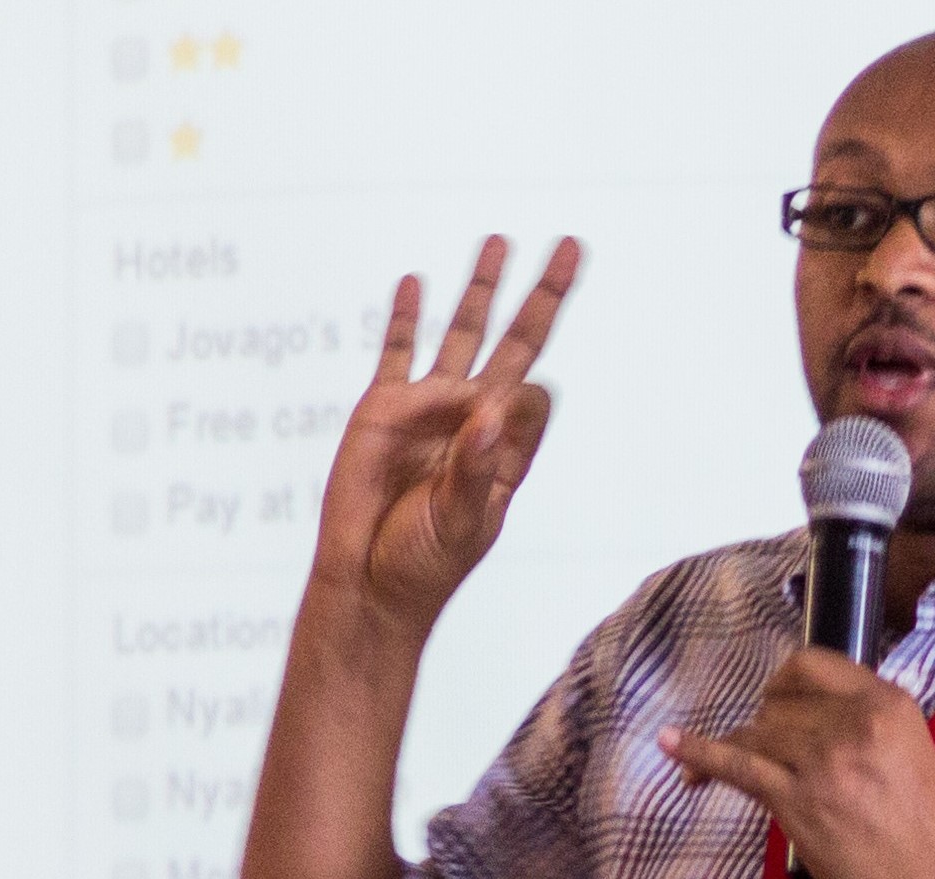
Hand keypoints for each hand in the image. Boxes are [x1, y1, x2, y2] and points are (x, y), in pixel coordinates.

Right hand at [312, 236, 579, 633]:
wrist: (365, 582)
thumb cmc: (424, 563)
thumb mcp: (462, 522)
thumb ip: (476, 468)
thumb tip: (493, 407)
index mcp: (505, 449)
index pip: (534, 396)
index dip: (527, 393)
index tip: (494, 415)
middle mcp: (473, 418)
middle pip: (517, 341)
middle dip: (542, 294)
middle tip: (569, 247)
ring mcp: (429, 408)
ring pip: (461, 332)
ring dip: (480, 288)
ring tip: (499, 242)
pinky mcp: (383, 409)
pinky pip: (396, 352)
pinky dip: (405, 317)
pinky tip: (415, 283)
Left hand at [659, 647, 934, 878]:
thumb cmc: (927, 833)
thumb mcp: (906, 753)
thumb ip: (861, 728)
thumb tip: (803, 724)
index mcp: (887, 703)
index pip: (812, 665)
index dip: (784, 685)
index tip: (778, 707)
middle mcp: (855, 721)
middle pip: (778, 704)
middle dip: (764, 729)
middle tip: (767, 761)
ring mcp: (824, 760)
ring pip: (756, 732)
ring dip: (739, 750)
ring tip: (717, 770)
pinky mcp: (798, 800)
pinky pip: (734, 764)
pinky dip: (697, 753)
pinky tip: (671, 744)